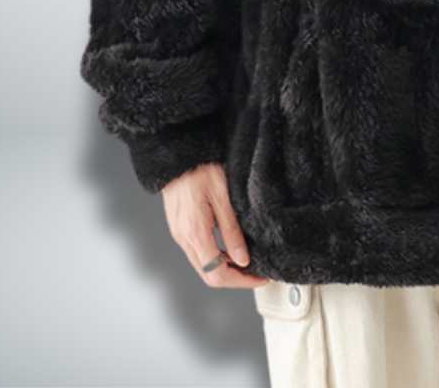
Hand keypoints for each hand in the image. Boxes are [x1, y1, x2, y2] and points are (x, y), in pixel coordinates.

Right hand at [162, 162, 270, 287]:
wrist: (178, 157)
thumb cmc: (201, 169)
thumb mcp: (223, 197)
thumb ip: (232, 230)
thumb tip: (243, 259)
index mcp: (195, 233)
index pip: (217, 274)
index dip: (241, 281)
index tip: (260, 277)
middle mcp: (184, 239)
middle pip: (209, 276)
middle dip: (235, 279)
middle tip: (257, 273)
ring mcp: (180, 235)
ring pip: (203, 267)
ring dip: (225, 269)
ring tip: (247, 261)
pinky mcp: (180, 228)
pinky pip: (198, 253)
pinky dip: (215, 258)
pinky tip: (229, 249)